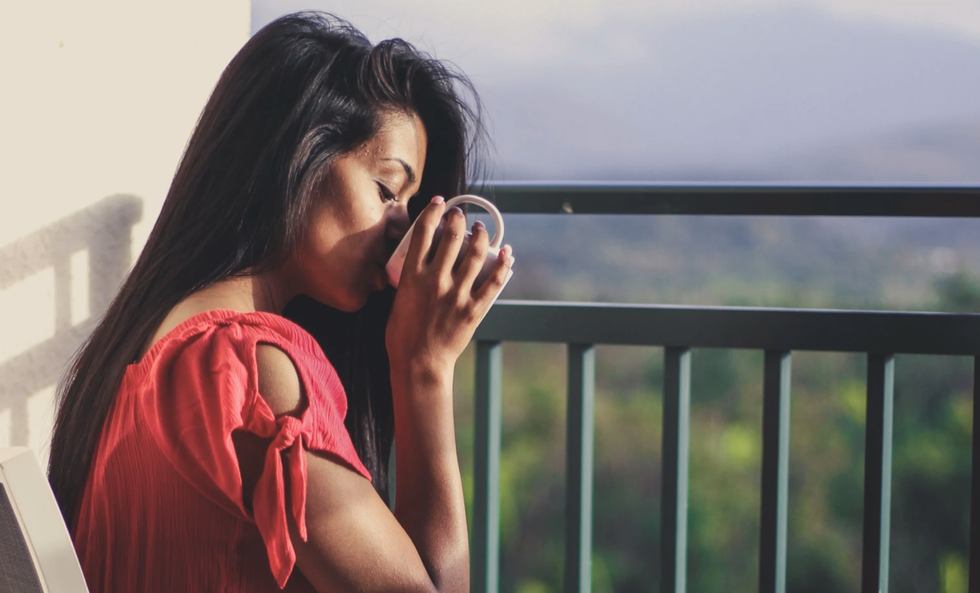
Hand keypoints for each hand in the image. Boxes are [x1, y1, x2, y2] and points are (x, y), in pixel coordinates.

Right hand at [386, 196, 513, 375]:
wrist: (419, 363)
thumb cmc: (402, 335)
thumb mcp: (398, 300)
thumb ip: (409, 279)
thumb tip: (419, 263)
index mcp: (413, 276)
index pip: (423, 233)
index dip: (433, 212)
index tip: (439, 203)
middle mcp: (435, 281)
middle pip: (451, 237)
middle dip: (458, 220)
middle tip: (460, 216)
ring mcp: (456, 295)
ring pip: (475, 254)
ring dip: (481, 236)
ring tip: (480, 229)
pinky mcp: (473, 310)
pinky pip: (493, 282)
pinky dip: (503, 265)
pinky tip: (507, 253)